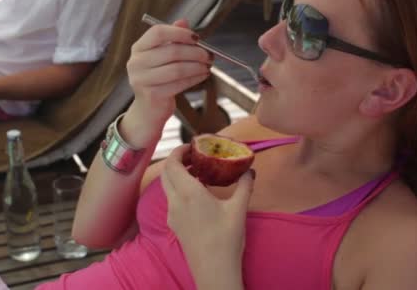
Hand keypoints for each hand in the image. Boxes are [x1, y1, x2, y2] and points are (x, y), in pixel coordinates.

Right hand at [126, 19, 212, 127]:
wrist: (148, 109)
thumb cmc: (158, 78)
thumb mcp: (162, 56)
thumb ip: (172, 38)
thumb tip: (183, 21)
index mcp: (138, 48)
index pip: (158, 32)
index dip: (179, 33)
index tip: (197, 37)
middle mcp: (136, 63)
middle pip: (172, 51)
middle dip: (195, 52)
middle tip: (209, 54)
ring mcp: (142, 80)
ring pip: (177, 69)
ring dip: (197, 66)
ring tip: (208, 65)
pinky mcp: (152, 95)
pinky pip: (179, 84)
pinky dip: (194, 78)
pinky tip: (203, 75)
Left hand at [161, 144, 253, 288]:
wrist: (214, 271)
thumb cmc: (226, 239)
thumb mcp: (239, 209)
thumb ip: (244, 185)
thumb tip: (250, 171)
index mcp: (188, 193)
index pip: (172, 164)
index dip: (179, 151)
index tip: (191, 146)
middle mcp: (175, 202)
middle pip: (166, 173)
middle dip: (177, 161)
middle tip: (195, 157)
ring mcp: (172, 215)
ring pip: (167, 187)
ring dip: (178, 175)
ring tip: (198, 173)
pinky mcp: (174, 225)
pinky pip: (172, 200)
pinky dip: (179, 189)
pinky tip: (198, 194)